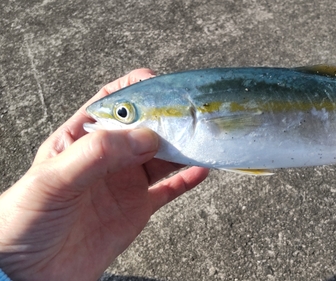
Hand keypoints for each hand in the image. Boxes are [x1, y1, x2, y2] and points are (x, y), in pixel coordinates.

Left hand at [0, 69, 208, 280]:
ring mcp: (124, 183)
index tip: (164, 87)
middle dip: (170, 119)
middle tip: (193, 116)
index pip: (114, 103)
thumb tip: (145, 137)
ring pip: (163, 157)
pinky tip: (202, 170)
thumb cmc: (25, 221)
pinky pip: (169, 189)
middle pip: (146, 128)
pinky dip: (187, 179)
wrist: (30, 275)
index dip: (139, 90)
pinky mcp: (137, 209)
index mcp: (81, 139)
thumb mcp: (53, 179)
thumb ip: (98, 154)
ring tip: (203, 139)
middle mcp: (107, 158)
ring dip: (184, 148)